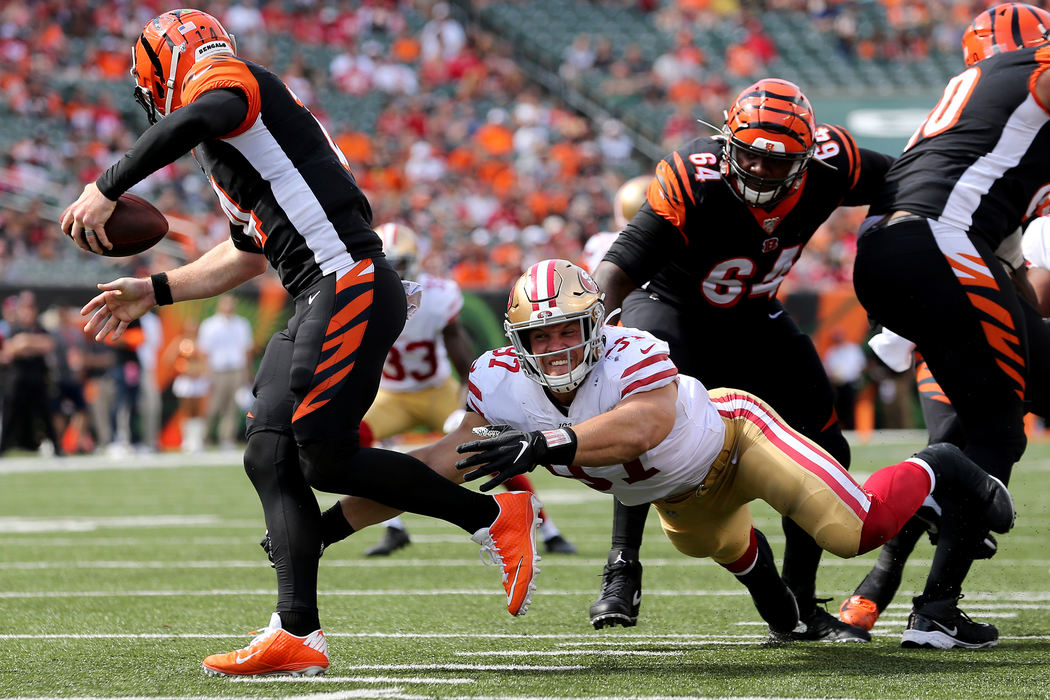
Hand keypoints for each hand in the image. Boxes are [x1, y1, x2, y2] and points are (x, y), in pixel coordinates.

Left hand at [61, 183, 116, 254]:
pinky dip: (105, 243)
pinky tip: (110, 247)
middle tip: (85, 248)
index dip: (66, 230)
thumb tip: (88, 191)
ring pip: (88, 239)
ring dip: (93, 247)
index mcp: (73, 210)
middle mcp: (77, 217)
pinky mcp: (97, 224)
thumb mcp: (86, 192)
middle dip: (80, 244)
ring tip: (99, 251)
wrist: (105, 189)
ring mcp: (86, 221)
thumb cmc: (98, 188)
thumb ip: (84, 196)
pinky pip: (100, 237)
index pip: (65, 223)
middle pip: (75, 235)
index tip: (68, 235)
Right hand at [81, 277, 155, 341]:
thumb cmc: (135, 285)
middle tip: (86, 330)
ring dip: (104, 331)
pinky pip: (122, 327)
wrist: (150, 292)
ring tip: (98, 339)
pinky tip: (112, 339)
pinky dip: (118, 333)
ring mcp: (120, 312)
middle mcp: (113, 305)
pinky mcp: (128, 318)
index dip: (89, 307)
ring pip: (110, 324)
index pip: (96, 303)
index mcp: (109, 296)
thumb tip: (98, 286)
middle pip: (100, 316)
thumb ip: (111, 287)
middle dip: (93, 323)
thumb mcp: (122, 284)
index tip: (82, 313)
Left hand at [455, 426, 576, 491]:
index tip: (457, 450)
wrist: (535, 446)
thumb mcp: (505, 429)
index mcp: (497, 441)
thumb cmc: (518, 437)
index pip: (478, 444)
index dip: (467, 447)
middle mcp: (499, 452)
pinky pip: (498, 479)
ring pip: (486, 469)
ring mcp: (505, 462)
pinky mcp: (511, 471)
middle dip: (467, 462)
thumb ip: (490, 429)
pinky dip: (490, 484)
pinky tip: (481, 488)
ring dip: (474, 474)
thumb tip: (475, 430)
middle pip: (480, 458)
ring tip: (465, 478)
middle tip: (456, 466)